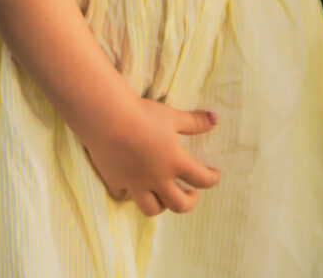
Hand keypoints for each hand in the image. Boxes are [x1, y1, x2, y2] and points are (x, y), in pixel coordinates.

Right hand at [81, 98, 220, 217]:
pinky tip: (133, 185)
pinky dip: (131, 194)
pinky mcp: (116, 181)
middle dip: (189, 202)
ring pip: (152, 209)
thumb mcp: (172, 116)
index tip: (215, 174)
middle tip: (192, 194)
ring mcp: (136, 184)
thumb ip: (194, 122)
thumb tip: (215, 120)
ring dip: (162, 205)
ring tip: (164, 195)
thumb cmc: (143, 114)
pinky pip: (125, 196)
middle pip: (179, 205)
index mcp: (175, 163)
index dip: (212, 178)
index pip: (201, 179)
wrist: (108, 118)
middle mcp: (158, 179)